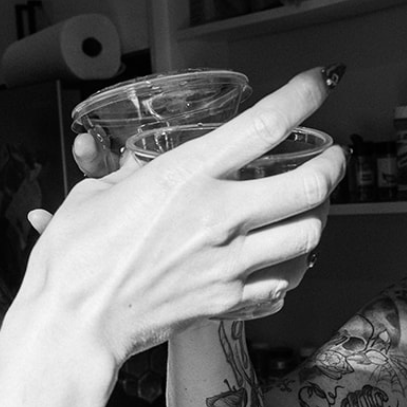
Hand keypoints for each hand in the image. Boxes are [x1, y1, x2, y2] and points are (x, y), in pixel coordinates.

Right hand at [25, 66, 344, 361]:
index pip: (265, 124)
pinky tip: (285, 256)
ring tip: (312, 206)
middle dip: (331, 166)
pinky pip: (283, 281)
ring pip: (308, 235)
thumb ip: (130, 173)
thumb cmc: (75, 258)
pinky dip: (293, 265)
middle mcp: (219, 217)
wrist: (74, 324)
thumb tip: (139, 165)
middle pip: (309, 185)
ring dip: (317, 216)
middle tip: (331, 158)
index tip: (320, 83)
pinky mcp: (227, 301)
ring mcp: (229, 263)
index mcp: (186, 176)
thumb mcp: (97, 194)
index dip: (304, 96)